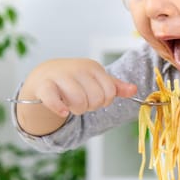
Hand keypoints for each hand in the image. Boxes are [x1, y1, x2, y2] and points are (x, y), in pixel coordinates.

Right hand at [16, 58, 136, 134]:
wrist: (45, 74)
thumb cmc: (76, 79)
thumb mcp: (97, 80)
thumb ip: (116, 86)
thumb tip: (134, 90)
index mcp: (93, 67)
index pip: (110, 92)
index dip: (104, 101)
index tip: (94, 98)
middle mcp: (78, 69)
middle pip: (96, 99)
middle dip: (90, 106)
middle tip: (82, 102)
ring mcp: (60, 76)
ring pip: (79, 102)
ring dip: (77, 110)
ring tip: (71, 105)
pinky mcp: (44, 86)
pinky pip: (54, 100)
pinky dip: (59, 109)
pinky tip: (62, 111)